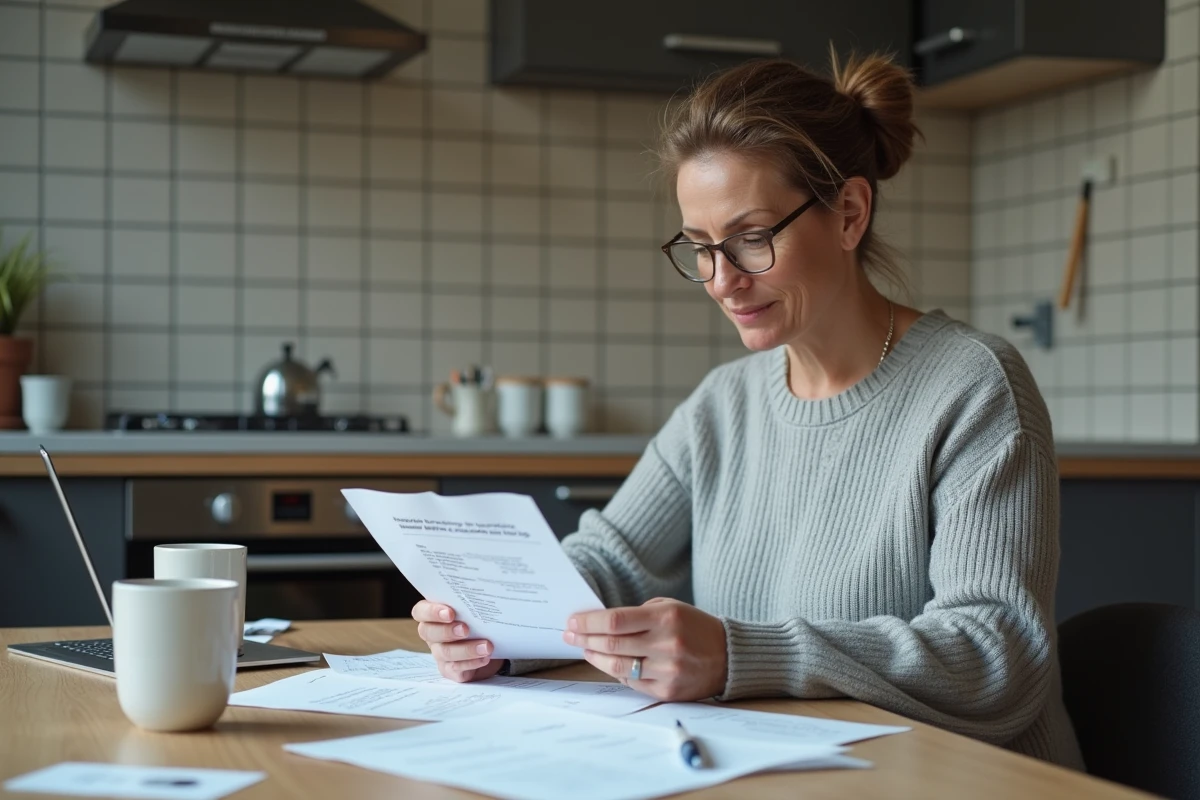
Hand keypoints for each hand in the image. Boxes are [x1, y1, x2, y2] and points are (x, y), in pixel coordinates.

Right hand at [412, 600, 504, 682]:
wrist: (489, 644)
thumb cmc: (477, 620)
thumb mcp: (473, 608)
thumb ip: (470, 601)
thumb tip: (486, 590)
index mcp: (432, 615)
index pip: (421, 612)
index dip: (432, 612)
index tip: (450, 612)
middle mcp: (432, 634)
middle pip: (428, 633)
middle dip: (447, 631)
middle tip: (466, 629)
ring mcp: (439, 653)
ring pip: (445, 652)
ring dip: (466, 649)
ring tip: (486, 646)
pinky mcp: (450, 670)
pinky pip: (456, 668)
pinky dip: (472, 663)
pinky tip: (485, 658)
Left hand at [563, 598, 727, 700]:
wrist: (728, 656)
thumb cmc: (694, 627)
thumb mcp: (670, 608)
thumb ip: (637, 615)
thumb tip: (599, 623)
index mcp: (666, 618)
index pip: (616, 621)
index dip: (589, 622)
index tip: (572, 622)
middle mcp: (666, 644)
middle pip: (612, 644)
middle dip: (585, 639)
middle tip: (569, 635)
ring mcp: (667, 671)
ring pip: (618, 666)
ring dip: (595, 657)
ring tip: (585, 649)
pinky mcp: (668, 691)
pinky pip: (632, 682)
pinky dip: (617, 672)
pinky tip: (608, 663)